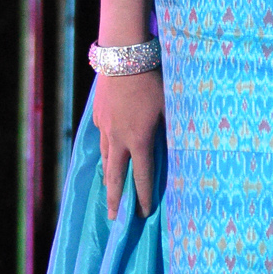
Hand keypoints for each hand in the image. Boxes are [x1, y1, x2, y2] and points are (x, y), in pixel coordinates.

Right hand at [93, 69, 164, 217]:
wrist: (124, 56)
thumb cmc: (153, 80)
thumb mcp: (169, 107)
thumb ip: (169, 130)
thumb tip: (174, 150)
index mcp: (139, 140)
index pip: (142, 177)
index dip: (142, 198)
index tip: (142, 214)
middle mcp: (118, 139)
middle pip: (115, 177)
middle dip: (114, 199)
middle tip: (113, 218)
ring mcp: (105, 127)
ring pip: (105, 158)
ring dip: (108, 176)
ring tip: (110, 190)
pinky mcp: (98, 115)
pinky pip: (102, 139)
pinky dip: (106, 150)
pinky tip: (108, 152)